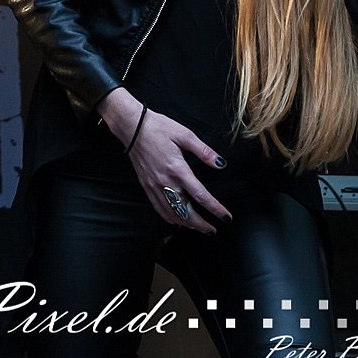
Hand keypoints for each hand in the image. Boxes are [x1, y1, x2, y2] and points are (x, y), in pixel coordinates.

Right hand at [100, 89, 230, 233]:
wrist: (131, 127)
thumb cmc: (158, 128)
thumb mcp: (184, 134)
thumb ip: (204, 151)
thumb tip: (221, 164)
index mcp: (177, 169)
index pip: (200, 195)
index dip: (215, 209)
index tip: (225, 217)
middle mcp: (165, 181)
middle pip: (185, 211)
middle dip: (201, 225)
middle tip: (213, 230)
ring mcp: (154, 186)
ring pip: (172, 214)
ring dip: (187, 224)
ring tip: (199, 228)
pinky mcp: (146, 186)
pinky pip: (159, 208)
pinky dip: (170, 218)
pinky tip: (177, 221)